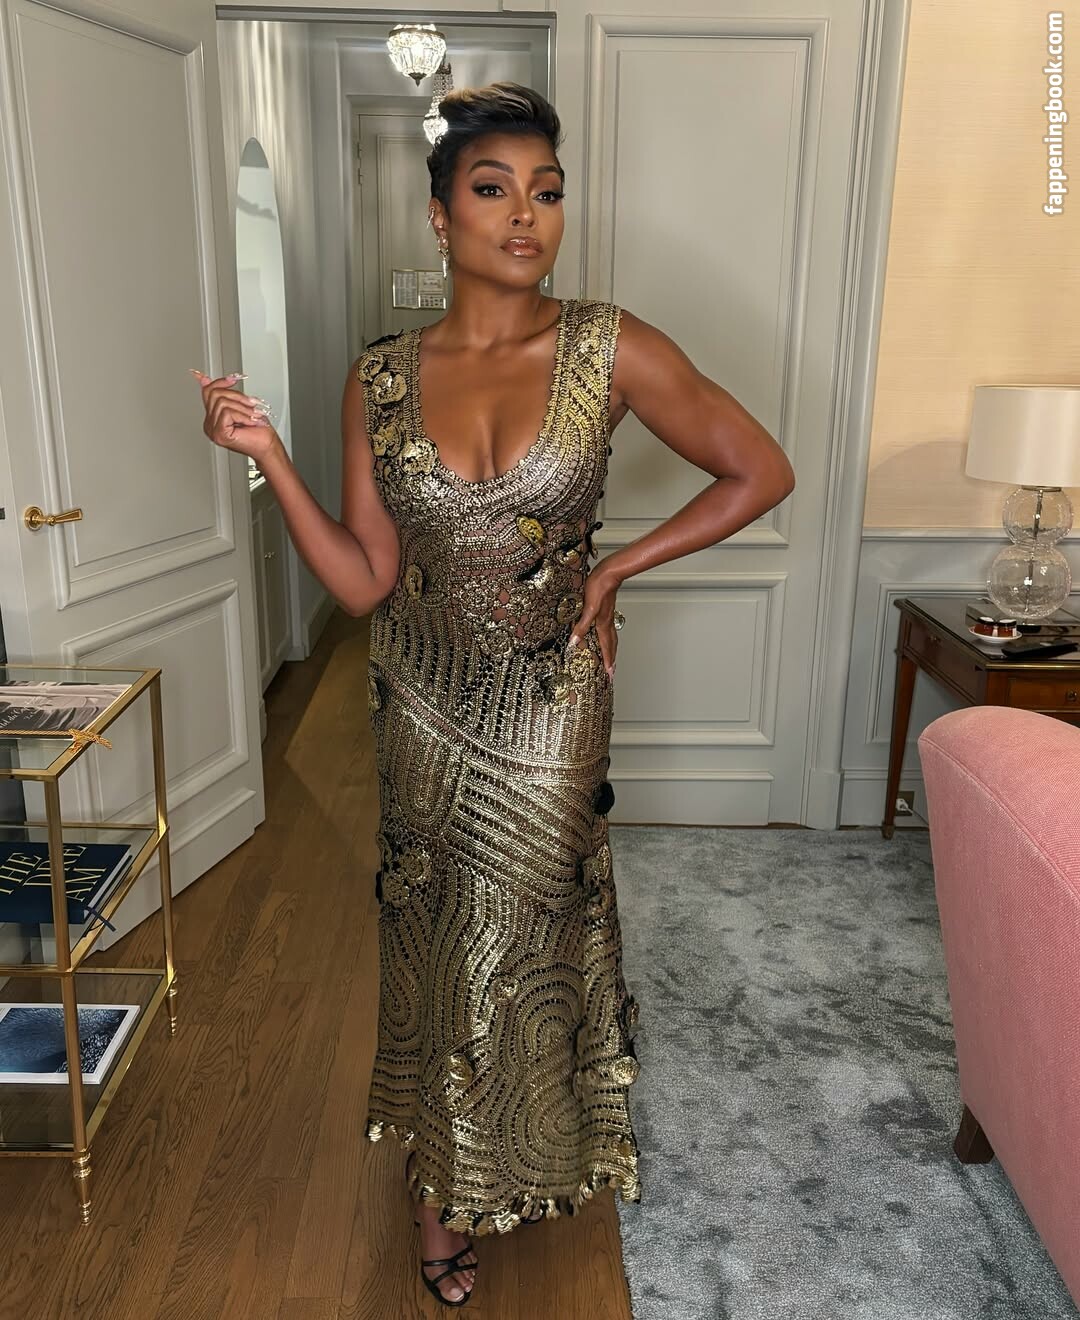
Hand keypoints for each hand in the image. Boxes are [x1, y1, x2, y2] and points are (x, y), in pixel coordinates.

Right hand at [190, 369, 279, 461]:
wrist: (268, 446)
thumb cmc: (258, 429)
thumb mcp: (241, 405)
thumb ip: (225, 394)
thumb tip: (204, 378)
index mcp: (213, 417)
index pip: (208, 392)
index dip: (220, 382)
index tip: (233, 379)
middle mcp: (210, 424)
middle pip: (215, 395)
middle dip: (237, 397)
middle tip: (251, 405)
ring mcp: (212, 430)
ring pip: (222, 403)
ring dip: (243, 408)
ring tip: (252, 417)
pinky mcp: (219, 434)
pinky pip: (227, 413)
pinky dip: (243, 416)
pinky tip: (249, 423)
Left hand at [568, 562, 623, 678]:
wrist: (608, 573)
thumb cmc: (599, 587)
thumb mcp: (588, 608)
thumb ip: (582, 626)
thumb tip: (575, 641)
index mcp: (603, 624)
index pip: (606, 647)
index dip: (608, 661)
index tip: (610, 674)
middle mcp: (607, 622)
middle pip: (611, 644)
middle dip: (612, 659)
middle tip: (612, 670)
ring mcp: (607, 615)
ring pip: (611, 637)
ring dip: (611, 649)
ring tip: (611, 657)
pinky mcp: (606, 609)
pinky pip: (608, 628)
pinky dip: (608, 636)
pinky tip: (603, 633)